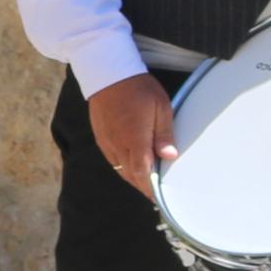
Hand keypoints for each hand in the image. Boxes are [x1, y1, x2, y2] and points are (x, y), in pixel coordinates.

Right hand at [83, 73, 176, 198]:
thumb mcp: (161, 107)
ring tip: (144, 180)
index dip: (151, 189)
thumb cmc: (137, 87)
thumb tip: (169, 156)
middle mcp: (119, 145)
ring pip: (120, 168)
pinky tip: (129, 163)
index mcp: (135, 141)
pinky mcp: (100, 136)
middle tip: (154, 193)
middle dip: (143, 186)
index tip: (159, 198)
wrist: (107, 72)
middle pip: (131, 175)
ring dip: (133, 176)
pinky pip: (112, 158)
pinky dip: (122, 165)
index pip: (143, 174)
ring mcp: (107, 142)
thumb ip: (164, 134)